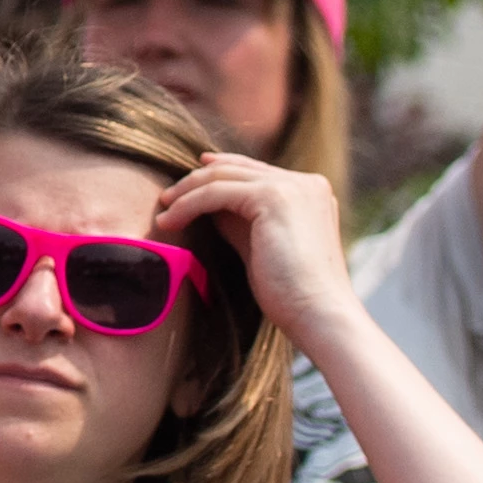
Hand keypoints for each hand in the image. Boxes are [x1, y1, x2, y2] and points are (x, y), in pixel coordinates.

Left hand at [156, 149, 359, 341]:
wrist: (318, 314)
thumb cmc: (291, 293)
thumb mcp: (262, 245)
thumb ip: (241, 221)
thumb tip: (209, 206)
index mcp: (311, 191)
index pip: (254, 171)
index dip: (218, 173)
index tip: (188, 183)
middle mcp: (305, 182)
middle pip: (237, 168)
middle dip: (197, 181)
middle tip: (167, 198)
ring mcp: (291, 187)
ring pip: (222, 176)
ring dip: (186, 193)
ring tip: (164, 214)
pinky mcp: (273, 197)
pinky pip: (216, 192)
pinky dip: (188, 204)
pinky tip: (170, 221)